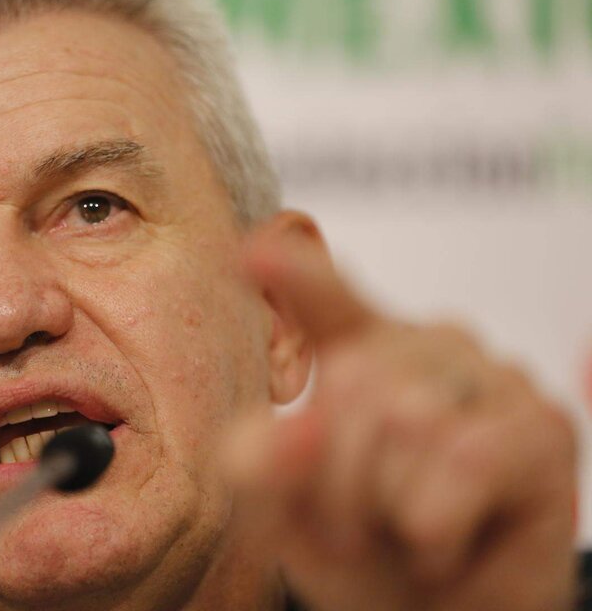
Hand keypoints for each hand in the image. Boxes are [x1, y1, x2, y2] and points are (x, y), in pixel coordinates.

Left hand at [224, 228, 578, 610]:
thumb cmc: (363, 551)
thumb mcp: (284, 512)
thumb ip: (259, 466)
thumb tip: (295, 428)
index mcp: (360, 351)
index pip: (328, 299)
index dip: (297, 274)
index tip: (256, 248)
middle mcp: (428, 346)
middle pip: (353, 384)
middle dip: (336, 483)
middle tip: (357, 528)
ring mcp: (493, 376)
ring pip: (407, 420)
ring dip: (386, 510)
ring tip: (405, 534)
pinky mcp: (543, 426)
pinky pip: (464, 459)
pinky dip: (435, 525)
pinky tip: (443, 543)